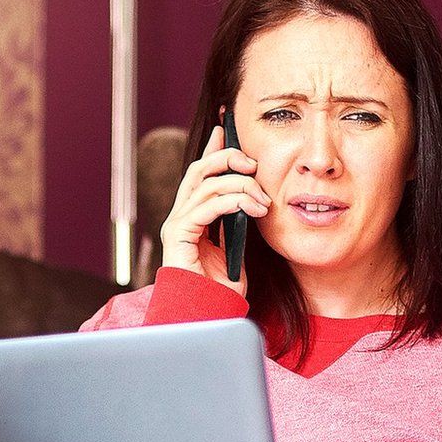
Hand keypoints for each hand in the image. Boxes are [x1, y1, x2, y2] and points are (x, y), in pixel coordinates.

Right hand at [159, 126, 270, 295]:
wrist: (210, 315)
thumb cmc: (223, 287)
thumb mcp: (238, 246)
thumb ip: (239, 221)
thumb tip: (254, 197)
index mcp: (194, 216)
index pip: (202, 172)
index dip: (214, 148)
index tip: (228, 127)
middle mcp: (181, 216)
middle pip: (200, 170)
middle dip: (228, 158)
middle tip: (254, 163)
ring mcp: (176, 225)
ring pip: (207, 184)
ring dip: (241, 186)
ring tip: (264, 202)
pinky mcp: (178, 236)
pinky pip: (207, 206)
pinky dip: (234, 202)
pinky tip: (254, 210)